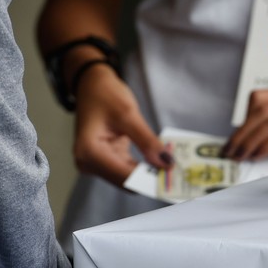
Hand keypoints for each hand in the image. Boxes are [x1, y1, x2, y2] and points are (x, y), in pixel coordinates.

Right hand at [72, 65, 170, 185]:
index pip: (125, 178)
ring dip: (150, 173)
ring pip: (129, 179)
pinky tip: (160, 161)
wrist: (91, 86)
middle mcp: (88, 163)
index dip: (150, 180)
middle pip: (127, 182)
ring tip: (172, 165)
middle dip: (151, 177)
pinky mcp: (105, 161)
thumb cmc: (104, 95)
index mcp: (89, 152)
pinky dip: (144, 167)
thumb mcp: (129, 115)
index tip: (174, 177)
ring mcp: (96, 164)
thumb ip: (147, 141)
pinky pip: (128, 171)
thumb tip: (166, 164)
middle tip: (178, 171)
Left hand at [223, 88, 267, 160]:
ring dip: (250, 140)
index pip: (262, 99)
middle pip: (262, 109)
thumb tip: (261, 148)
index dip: (244, 119)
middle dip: (242, 132)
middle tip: (231, 151)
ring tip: (241, 155)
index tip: (236, 138)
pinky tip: (258, 155)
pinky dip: (266, 145)